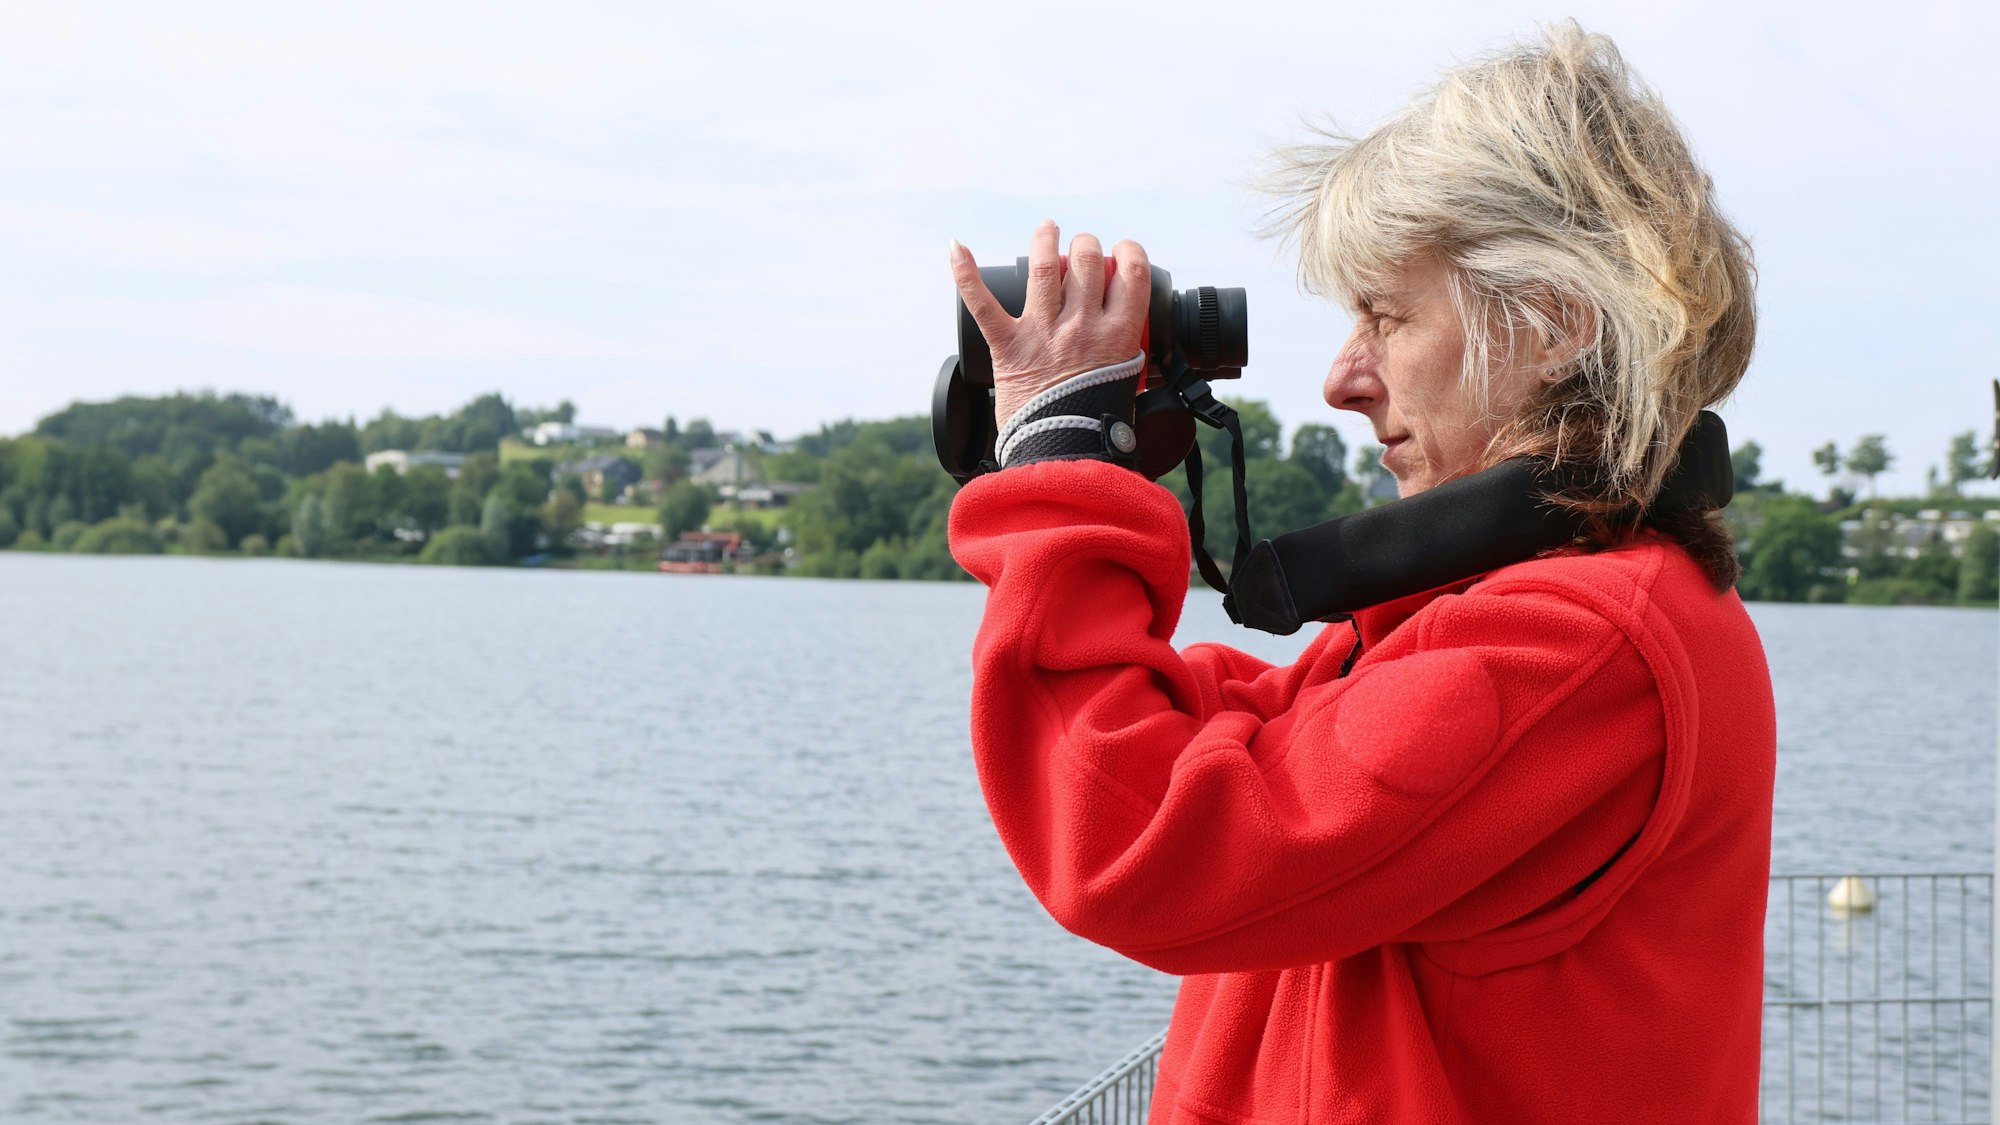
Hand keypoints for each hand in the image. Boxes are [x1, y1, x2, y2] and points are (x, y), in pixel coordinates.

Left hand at [949, 219, 1150, 428]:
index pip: (1132, 272)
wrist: (1062, 453)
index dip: (1129, 252)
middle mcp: (1082, 326)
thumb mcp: (1128, 386)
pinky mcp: (1008, 344)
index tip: (1123, 253)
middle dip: (1087, 245)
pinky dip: (965, 272)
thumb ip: (1129, 357)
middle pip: (1088, 260)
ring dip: (1045, 239)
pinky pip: (982, 302)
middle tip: (1082, 250)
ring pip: (1045, 266)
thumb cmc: (1094, 427)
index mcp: (1118, 335)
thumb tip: (1137, 347)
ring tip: (1046, 229)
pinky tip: (957, 247)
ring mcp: (1043, 332)